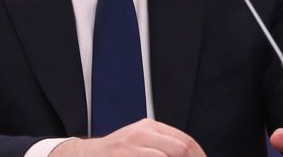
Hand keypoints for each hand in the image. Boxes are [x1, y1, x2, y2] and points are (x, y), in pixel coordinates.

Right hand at [50, 118, 207, 155]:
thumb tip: (189, 154)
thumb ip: (161, 145)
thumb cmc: (115, 153)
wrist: (83, 156)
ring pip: (167, 156)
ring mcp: (131, 146)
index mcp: (149, 127)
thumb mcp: (139, 142)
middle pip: (180, 149)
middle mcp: (142, 133)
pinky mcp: (124, 156)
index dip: (199, 155)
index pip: (185, 141)